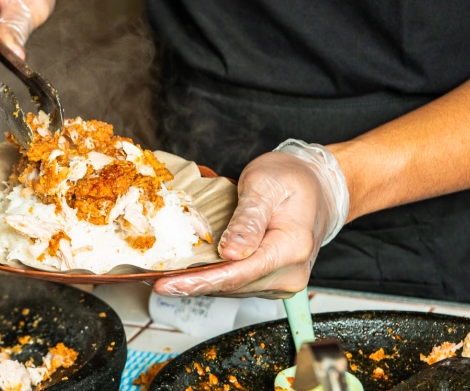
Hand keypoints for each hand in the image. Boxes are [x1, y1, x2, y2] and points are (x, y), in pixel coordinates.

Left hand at [153, 141, 348, 297]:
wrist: (317, 187)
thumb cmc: (292, 180)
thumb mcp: (266, 186)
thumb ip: (248, 220)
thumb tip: (231, 253)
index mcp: (292, 248)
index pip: (240, 273)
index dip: (201, 281)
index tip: (169, 283)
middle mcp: (289, 273)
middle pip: (232, 285)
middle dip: (191, 284)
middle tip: (152, 281)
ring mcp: (281, 280)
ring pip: (232, 288)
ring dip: (198, 283)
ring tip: (162, 277)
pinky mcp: (270, 280)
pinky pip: (236, 283)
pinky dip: (211, 278)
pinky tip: (186, 273)